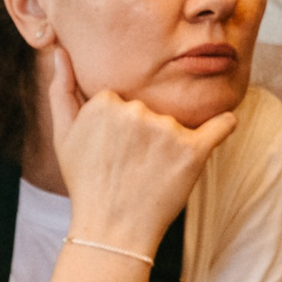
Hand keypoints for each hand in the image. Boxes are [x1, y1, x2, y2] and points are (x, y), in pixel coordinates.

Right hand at [44, 49, 235, 249]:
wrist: (112, 229)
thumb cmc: (85, 182)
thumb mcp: (64, 136)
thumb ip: (60, 90)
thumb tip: (59, 51)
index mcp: (104, 103)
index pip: (121, 100)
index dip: (116, 125)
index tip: (109, 149)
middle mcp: (136, 111)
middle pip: (148, 109)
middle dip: (143, 133)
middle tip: (129, 165)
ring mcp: (167, 130)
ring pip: (176, 121)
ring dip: (170, 142)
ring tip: (151, 173)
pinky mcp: (194, 150)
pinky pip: (221, 124)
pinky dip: (222, 125)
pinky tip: (221, 125)